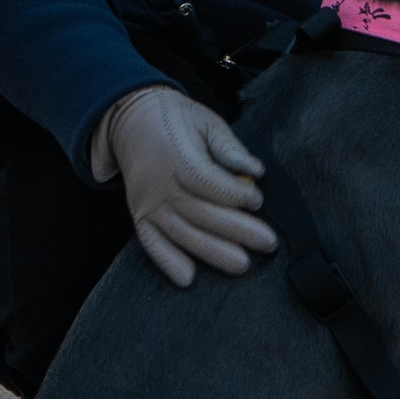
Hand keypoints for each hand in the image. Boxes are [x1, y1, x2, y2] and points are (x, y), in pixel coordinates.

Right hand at [97, 85, 277, 286]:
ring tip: (241, 265)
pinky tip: (187, 279)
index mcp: (177, 155)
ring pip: (180, 232)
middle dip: (236, 230)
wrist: (132, 119)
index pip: (206, 181)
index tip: (258, 200)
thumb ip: (230, 147)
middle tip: (267, 243)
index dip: (234, 193)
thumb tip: (255, 170)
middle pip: (199, 212)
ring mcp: (147, 202)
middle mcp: (159, 183)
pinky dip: (167, 261)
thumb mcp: (207, 121)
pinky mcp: (139, 215)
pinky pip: (150, 242)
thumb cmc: (178, 119)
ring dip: (211, 251)